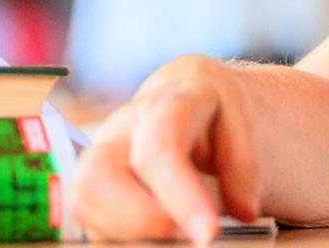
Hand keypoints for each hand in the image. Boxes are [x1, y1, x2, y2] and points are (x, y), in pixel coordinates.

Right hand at [69, 56, 262, 242]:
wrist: (185, 95)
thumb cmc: (213, 112)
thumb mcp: (243, 122)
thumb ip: (243, 166)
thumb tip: (243, 211)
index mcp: (167, 103)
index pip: (159, 150)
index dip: (180, 196)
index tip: (208, 234)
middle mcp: (120, 128)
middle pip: (96, 175)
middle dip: (140, 219)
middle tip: (191, 236)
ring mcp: (97, 156)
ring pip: (86, 204)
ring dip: (132, 233)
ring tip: (179, 235)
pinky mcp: (90, 187)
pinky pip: (92, 222)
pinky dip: (126, 236)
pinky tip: (158, 235)